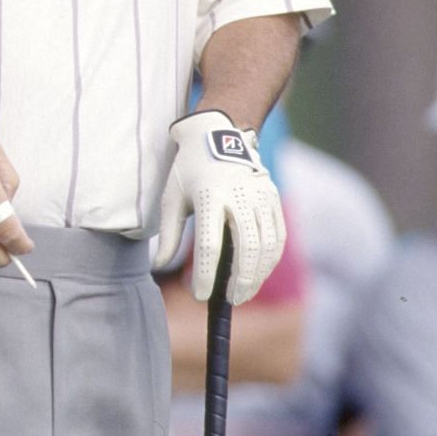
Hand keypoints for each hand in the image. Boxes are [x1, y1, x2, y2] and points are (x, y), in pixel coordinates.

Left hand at [153, 110, 283, 304]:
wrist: (217, 134)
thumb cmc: (188, 171)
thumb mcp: (171, 198)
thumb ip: (168, 235)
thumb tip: (158, 266)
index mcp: (209, 196)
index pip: (210, 245)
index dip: (206, 275)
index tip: (200, 296)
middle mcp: (239, 196)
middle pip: (247, 248)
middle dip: (239, 281)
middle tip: (229, 301)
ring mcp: (261, 196)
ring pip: (267, 246)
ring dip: (258, 275)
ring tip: (242, 293)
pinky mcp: (273, 198)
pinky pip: (278, 237)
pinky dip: (270, 260)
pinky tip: (258, 274)